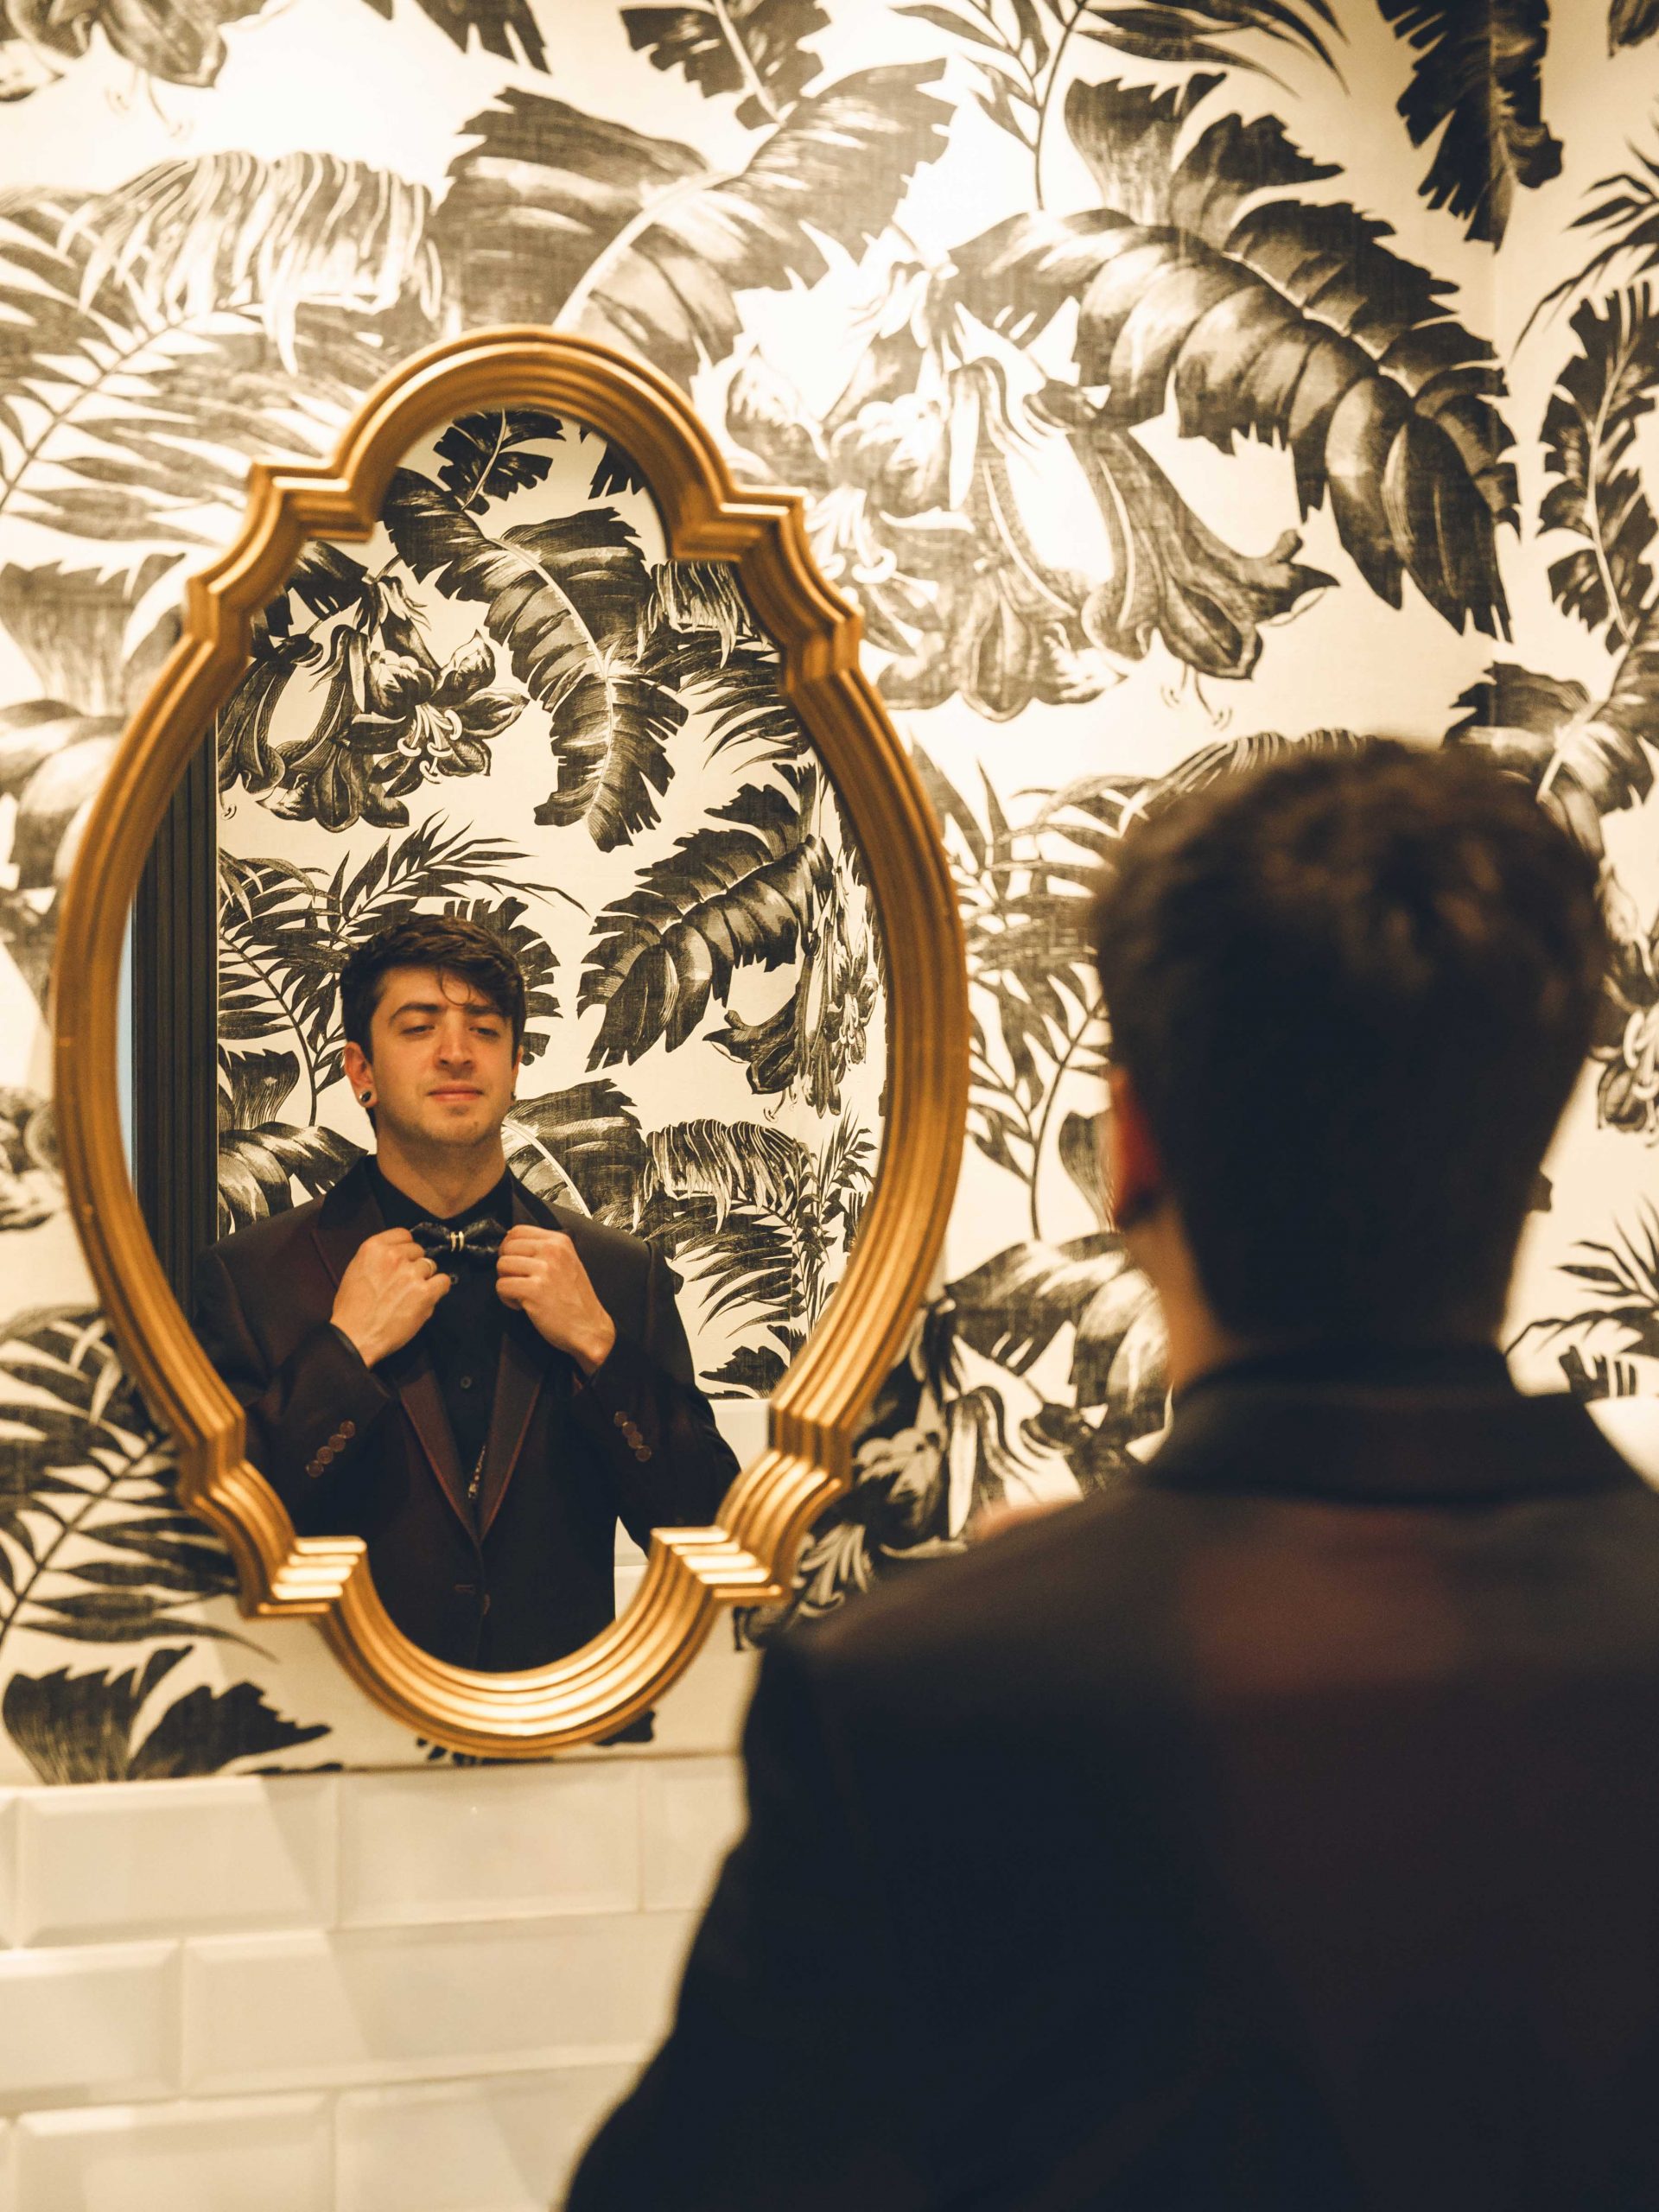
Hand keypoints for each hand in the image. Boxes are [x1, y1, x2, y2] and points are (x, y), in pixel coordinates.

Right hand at [331, 1227, 449, 1366]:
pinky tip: (426, 1299)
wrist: (354, 1337)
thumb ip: (378, 1258)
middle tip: (404, 1284)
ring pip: (431, 1266)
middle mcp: (394, 1256)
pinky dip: (438, 1290)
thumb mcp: (356, 1270)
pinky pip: (444, 1282)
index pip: (404, 1234)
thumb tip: (399, 1255)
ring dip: (424, 1280)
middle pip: (419, 1251)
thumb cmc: (352, 1309)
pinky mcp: (425, 1292)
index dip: (406, 1249)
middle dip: (414, 1265)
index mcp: (373, 1247)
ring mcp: (411, 1273)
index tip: (403, 1260)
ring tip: (410, 1296)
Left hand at [496, 1225, 615, 1374]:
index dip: (509, 1247)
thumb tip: (511, 1244)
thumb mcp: (567, 1263)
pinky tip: (524, 1305)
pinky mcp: (534, 1290)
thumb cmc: (576, 1300)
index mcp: (559, 1241)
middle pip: (506, 1247)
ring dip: (507, 1282)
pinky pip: (502, 1286)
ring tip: (523, 1294)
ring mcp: (544, 1270)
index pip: (517, 1230)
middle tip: (520, 1281)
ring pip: (501, 1265)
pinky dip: (508, 1299)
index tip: (516, 1262)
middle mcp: (552, 1251)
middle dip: (507, 1267)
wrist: (589, 1327)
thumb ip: (544, 1251)